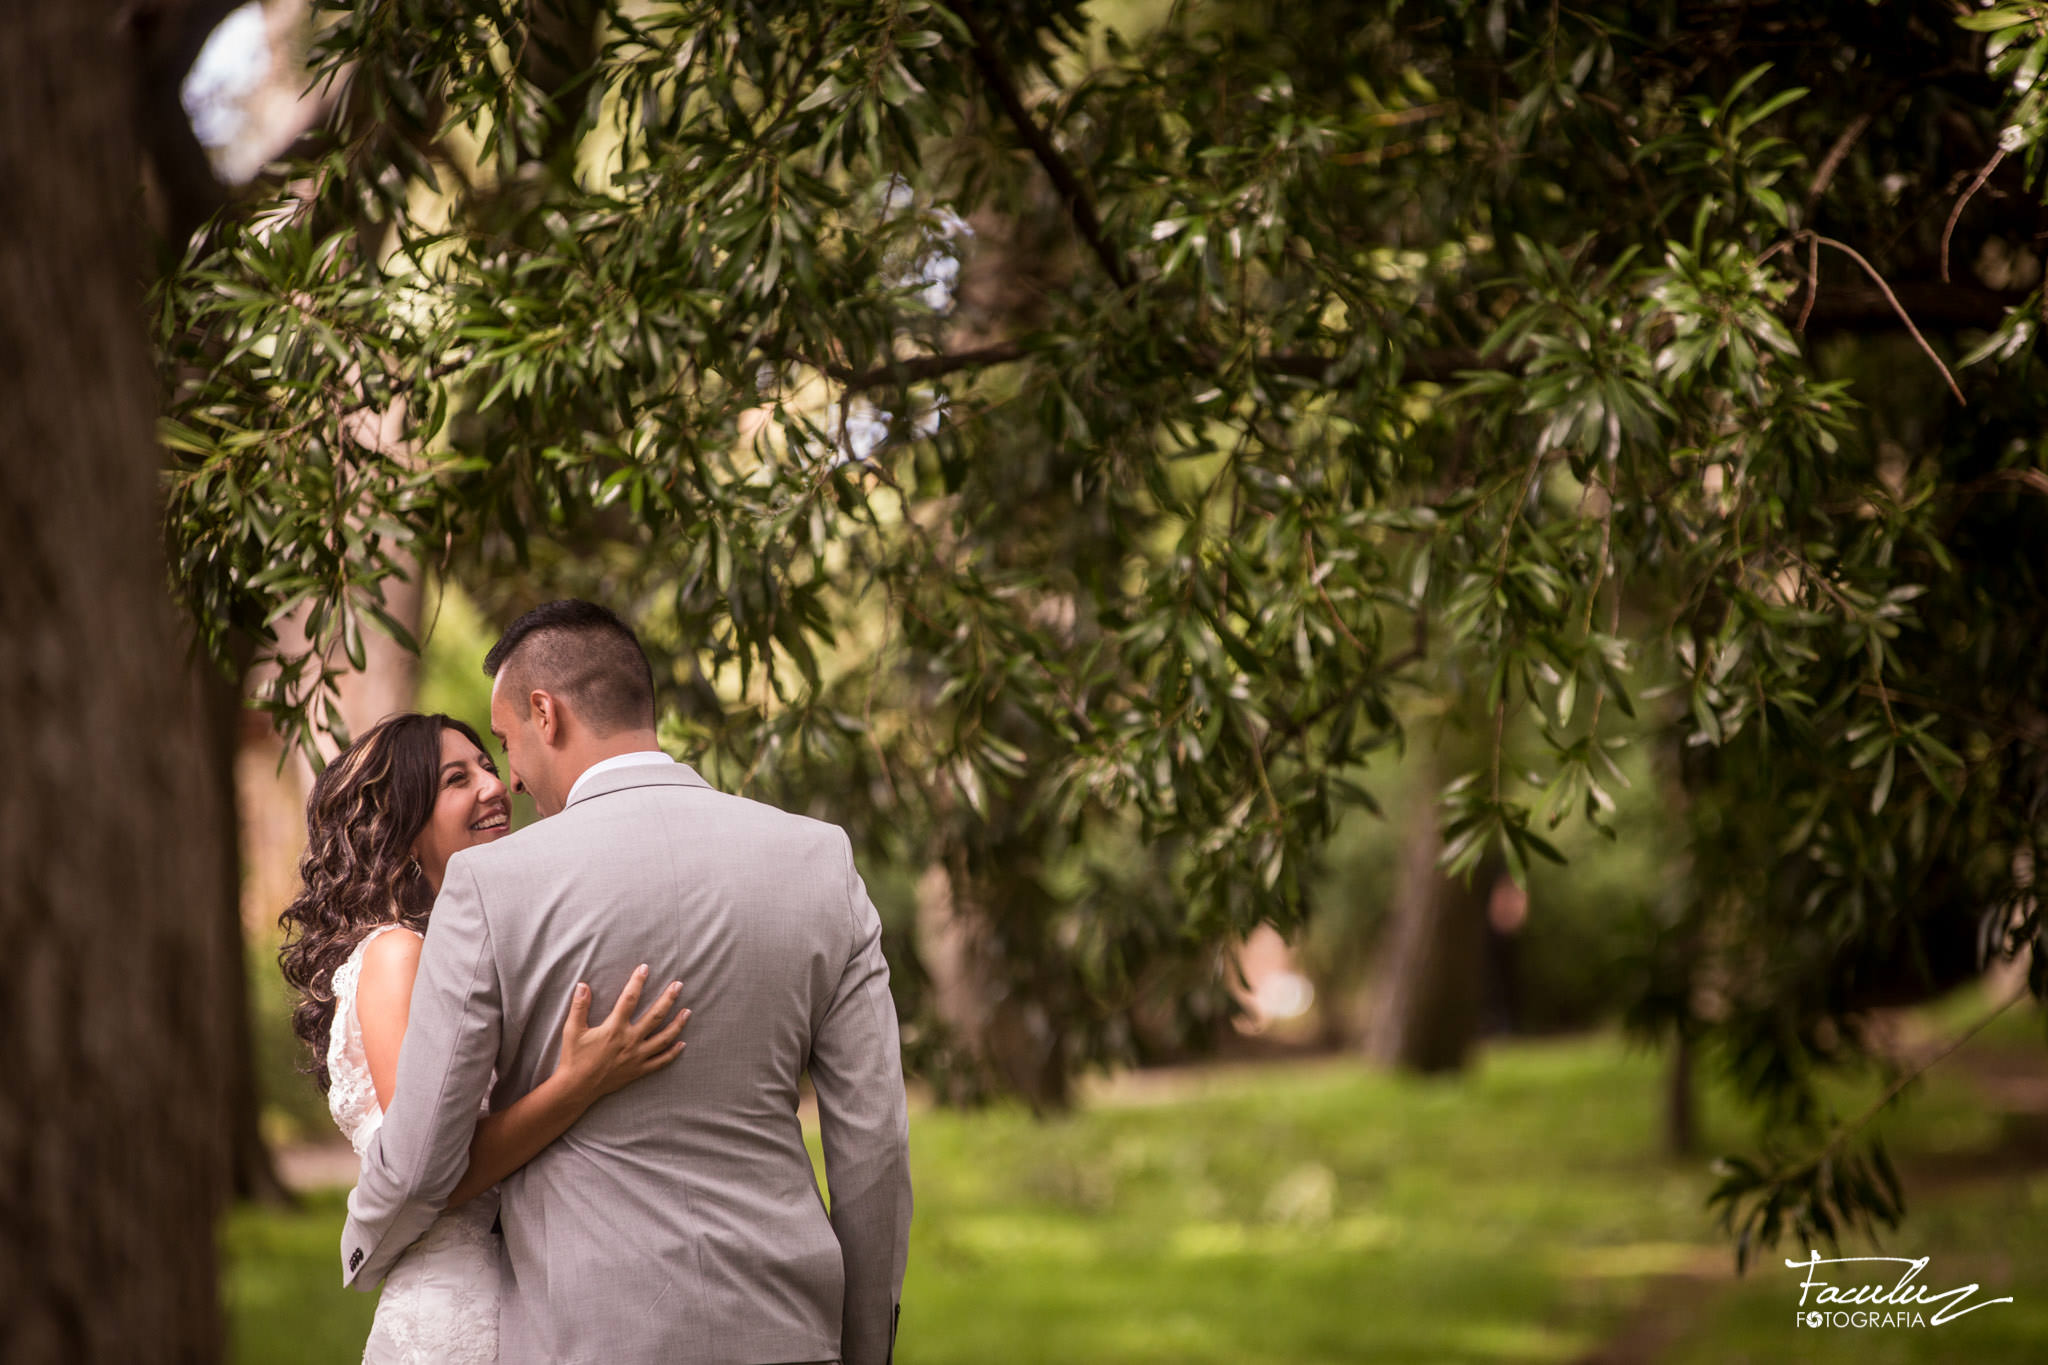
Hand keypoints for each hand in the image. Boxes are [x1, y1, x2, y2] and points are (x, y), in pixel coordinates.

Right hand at [554, 965, 689, 1102]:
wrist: (577, 1088)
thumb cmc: (574, 1058)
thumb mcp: (573, 1030)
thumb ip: (579, 1006)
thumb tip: (583, 985)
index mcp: (614, 1028)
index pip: (629, 999)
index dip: (637, 982)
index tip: (645, 968)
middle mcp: (630, 1041)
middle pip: (656, 1015)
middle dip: (669, 998)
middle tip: (679, 985)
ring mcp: (637, 1057)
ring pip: (664, 1038)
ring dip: (678, 1024)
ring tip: (688, 1011)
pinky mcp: (638, 1071)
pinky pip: (661, 1062)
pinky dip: (673, 1053)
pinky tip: (682, 1044)